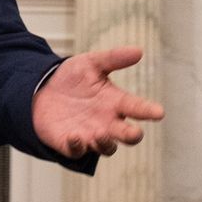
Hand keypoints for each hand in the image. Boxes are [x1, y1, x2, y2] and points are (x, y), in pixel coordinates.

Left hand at [32, 46, 165, 158]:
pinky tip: (75, 136)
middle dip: (132, 135)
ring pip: (106, 147)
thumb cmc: (72, 78)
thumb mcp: (91, 63)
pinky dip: (78, 146)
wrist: (42, 90)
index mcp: (116, 102)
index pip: (137, 108)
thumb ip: (114, 58)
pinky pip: (78, 151)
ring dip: (106, 142)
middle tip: (134, 133)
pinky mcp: (71, 144)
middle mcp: (107, 122)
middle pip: (127, 135)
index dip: (148, 110)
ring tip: (101, 133)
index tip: (158, 112)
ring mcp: (91, 135)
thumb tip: (139, 51)